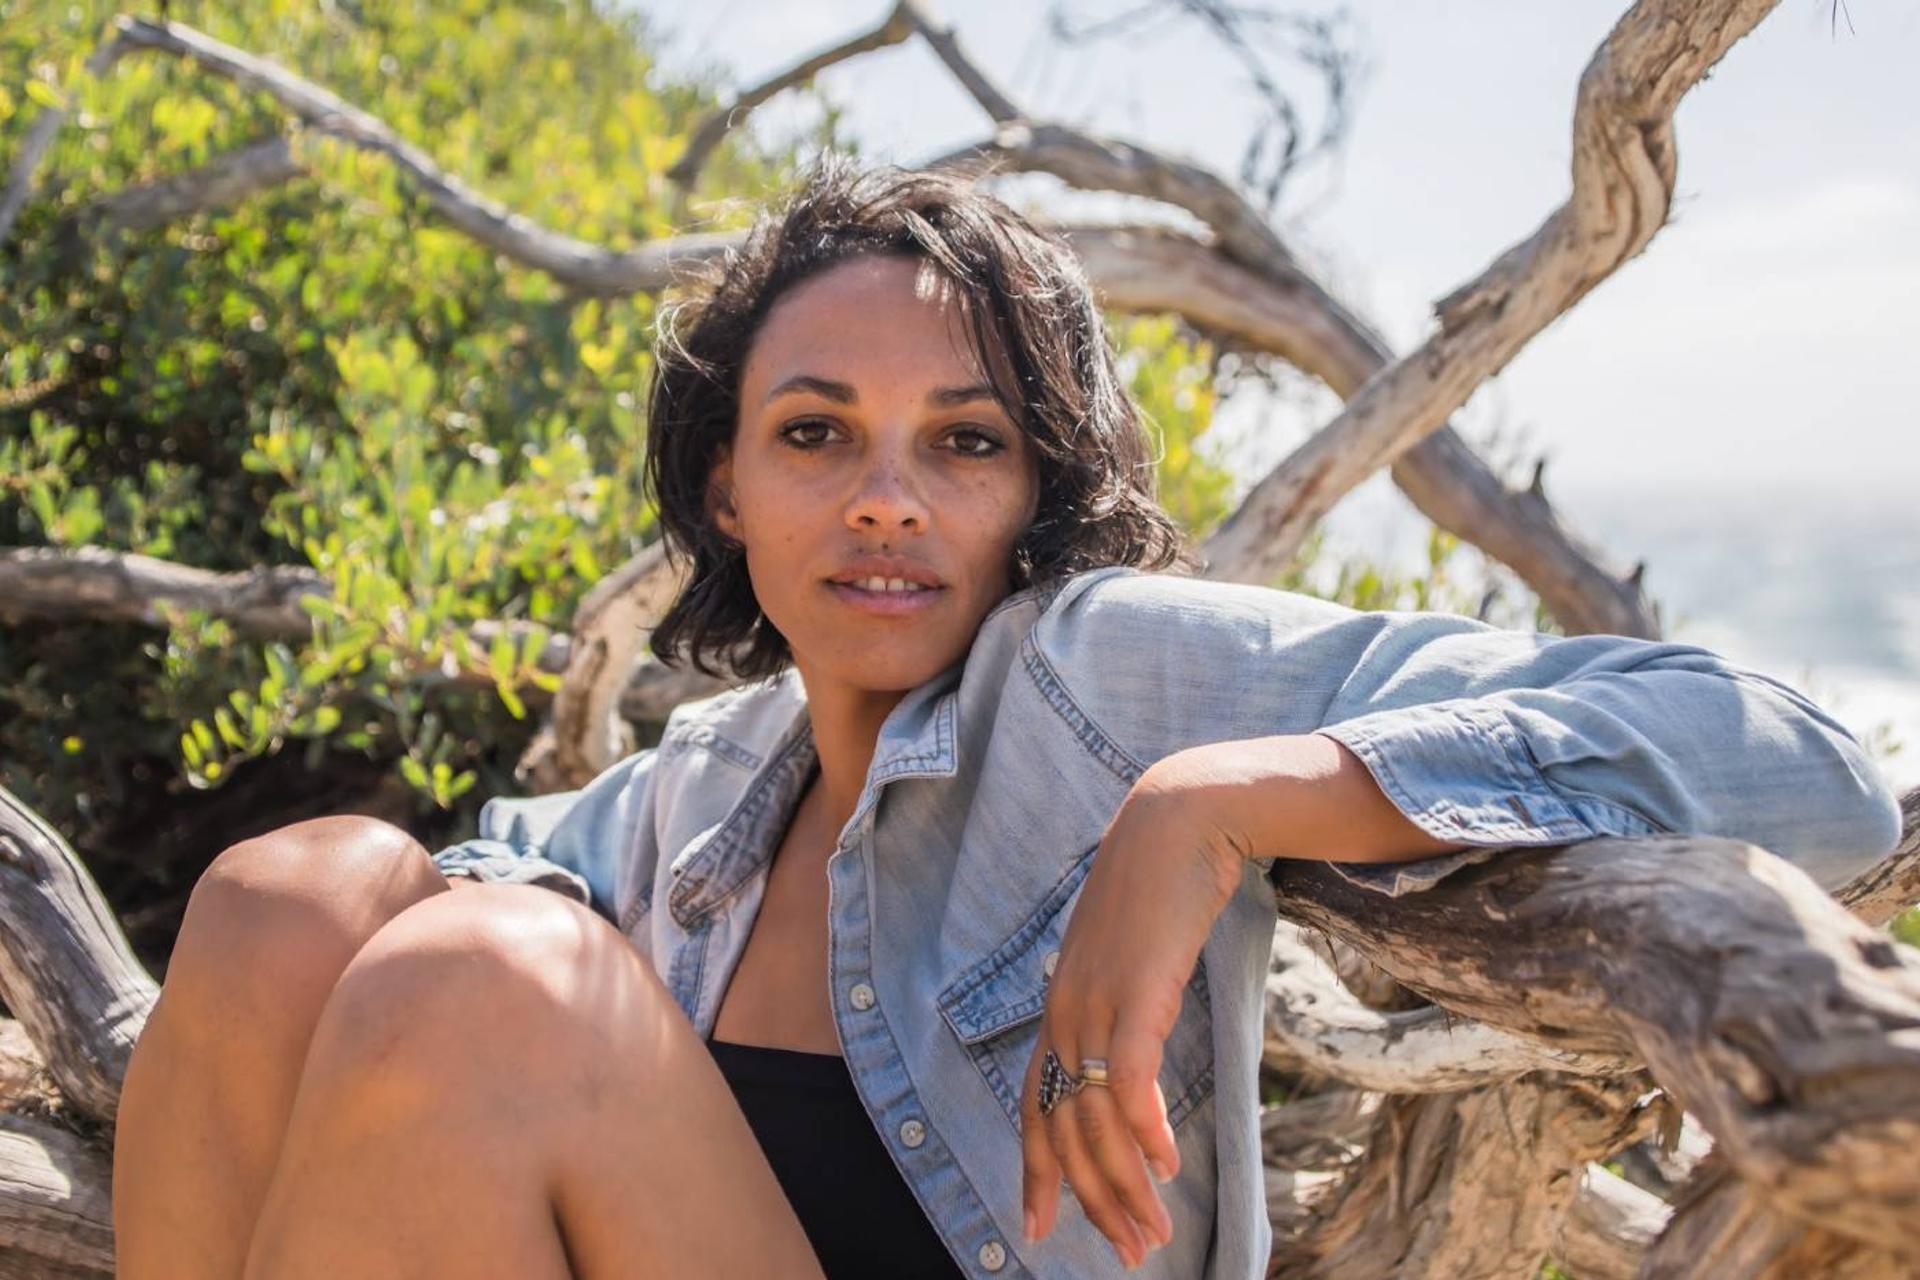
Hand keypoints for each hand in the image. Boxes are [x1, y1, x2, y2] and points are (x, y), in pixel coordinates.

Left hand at [1018, 749, 1246, 1267]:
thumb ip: (1121, 1003)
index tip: (1038, 1229)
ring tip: (1154, 1231)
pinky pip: (1131, 1081)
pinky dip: (1146, 1130)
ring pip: (1096, 1120)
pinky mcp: (1137, 992)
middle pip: (1065, 1130)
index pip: (1033, 1110)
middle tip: (1128, 1251)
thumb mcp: (1129, 956)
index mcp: (1059, 1008)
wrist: (1178, 819)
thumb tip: (1130, 1045)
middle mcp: (1065, 1013)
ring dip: (1126, 1184)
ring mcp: (1096, 1003)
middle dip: (1094, 1200)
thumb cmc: (1160, 887)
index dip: (1036, 1174)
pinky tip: (1167, 1165)